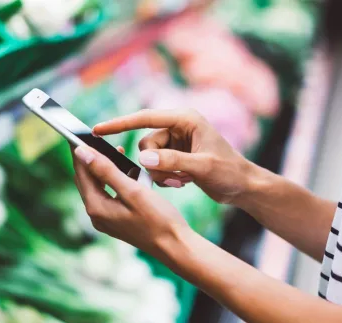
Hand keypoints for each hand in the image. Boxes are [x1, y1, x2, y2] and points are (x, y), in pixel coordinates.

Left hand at [71, 145, 189, 258]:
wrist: (175, 246)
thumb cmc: (158, 219)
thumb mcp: (132, 191)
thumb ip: (106, 171)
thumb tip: (81, 153)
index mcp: (97, 208)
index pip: (81, 172)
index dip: (79, 151)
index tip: (78, 132)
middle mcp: (97, 216)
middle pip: (87, 180)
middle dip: (91, 159)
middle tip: (96, 139)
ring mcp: (107, 220)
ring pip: (98, 187)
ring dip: (105, 169)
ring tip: (116, 152)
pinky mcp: (117, 221)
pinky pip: (110, 195)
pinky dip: (116, 181)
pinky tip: (129, 173)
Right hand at [93, 109, 254, 204]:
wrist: (243, 186)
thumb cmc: (229, 172)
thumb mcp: (202, 167)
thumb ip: (172, 161)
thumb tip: (142, 158)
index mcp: (185, 119)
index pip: (144, 118)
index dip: (119, 123)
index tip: (97, 130)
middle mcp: (179, 127)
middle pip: (145, 143)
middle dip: (153, 164)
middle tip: (172, 178)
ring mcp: (177, 141)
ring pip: (149, 157)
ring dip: (160, 173)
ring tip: (182, 181)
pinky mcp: (176, 155)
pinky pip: (156, 165)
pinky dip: (165, 177)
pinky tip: (183, 182)